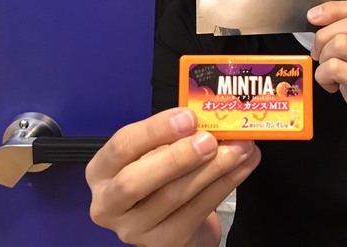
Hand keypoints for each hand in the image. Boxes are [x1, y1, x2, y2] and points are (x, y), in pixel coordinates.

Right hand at [85, 107, 260, 245]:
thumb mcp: (155, 151)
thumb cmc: (161, 175)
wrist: (174, 220)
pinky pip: (197, 211)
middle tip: (210, 140)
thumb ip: (171, 134)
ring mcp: (135, 229)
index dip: (155, 130)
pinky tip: (244, 165)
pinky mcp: (164, 243)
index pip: (122, 146)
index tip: (189, 116)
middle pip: (136, 181)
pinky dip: (225, 185)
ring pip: (173, 197)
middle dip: (177, 157)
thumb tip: (206, 112)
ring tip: (240, 148)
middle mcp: (109, 204)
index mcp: (102, 170)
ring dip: (213, 169)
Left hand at [308, 1, 346, 154]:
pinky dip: (324, 76)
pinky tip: (331, 86)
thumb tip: (319, 15)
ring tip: (328, 73)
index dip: (334, 9)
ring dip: (324, 59)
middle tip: (319, 55)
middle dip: (324, 37)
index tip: (313, 15)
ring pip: (341, 44)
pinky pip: (336, 68)